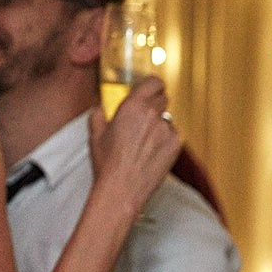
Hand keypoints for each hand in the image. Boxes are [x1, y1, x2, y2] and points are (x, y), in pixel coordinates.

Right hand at [87, 77, 181, 204]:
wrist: (121, 189)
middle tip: (144, 121)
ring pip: (167, 119)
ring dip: (159, 126)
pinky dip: (166, 141)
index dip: (153, 86)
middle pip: (163, 98)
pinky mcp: (175, 144)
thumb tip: (98, 107)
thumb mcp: (95, 136)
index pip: (154, 82)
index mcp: (132, 106)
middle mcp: (152, 114)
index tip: (150, 91)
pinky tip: (152, 153)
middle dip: (154, 106)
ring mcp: (166, 129)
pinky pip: (173, 135)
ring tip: (144, 144)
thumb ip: (97, 115)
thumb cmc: (108, 164)